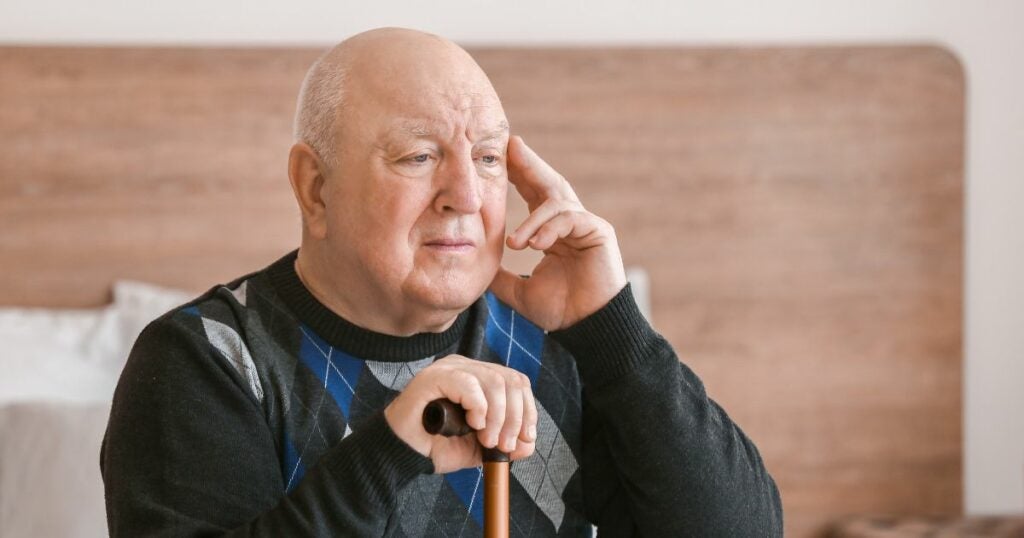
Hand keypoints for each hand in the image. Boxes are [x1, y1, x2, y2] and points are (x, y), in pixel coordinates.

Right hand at [383, 355, 536, 473]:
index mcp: (479, 378)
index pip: (517, 381)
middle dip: (515, 417)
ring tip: (485, 440)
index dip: (528, 410)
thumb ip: (506, 444)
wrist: (405, 454)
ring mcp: (450, 368)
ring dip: (497, 417)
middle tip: (502, 445)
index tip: (525, 438)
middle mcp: (466, 367)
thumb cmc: (439, 445)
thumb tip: (529, 443)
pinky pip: (468, 384)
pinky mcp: (434, 376)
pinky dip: (478, 407)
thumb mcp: (482, 448)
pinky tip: (472, 424)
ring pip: (494, 381)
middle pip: (510, 380)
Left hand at [490, 136, 627, 330]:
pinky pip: (571, 219)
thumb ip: (500, 276)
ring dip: (533, 220)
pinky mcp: (599, 232)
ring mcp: (585, 224)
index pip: (533, 194)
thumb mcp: (519, 291)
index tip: (498, 158)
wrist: (586, 328)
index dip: (518, 174)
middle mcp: (569, 222)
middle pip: (548, 183)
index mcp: (552, 230)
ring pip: (557, 202)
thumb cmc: (560, 310)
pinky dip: (551, 229)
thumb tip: (474, 265)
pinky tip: (536, 245)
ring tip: (518, 242)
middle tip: (510, 146)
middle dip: (529, 165)